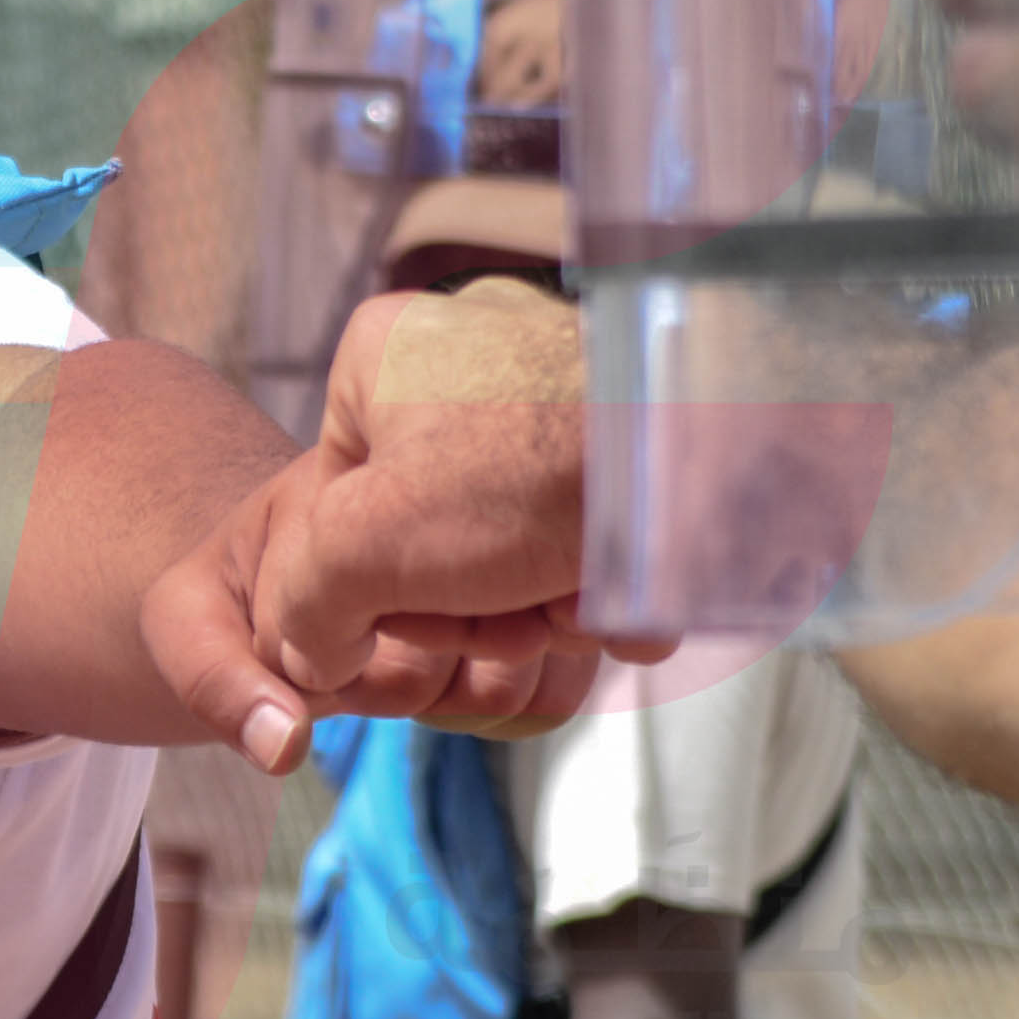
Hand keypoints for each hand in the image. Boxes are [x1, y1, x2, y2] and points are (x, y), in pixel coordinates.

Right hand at [151, 281, 662, 769]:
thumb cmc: (534, 475)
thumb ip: (300, 606)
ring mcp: (545, 419)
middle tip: (501, 610)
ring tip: (566, 598)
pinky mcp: (615, 467)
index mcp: (380, 361)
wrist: (717, 462)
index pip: (318, 516)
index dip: (356, 594)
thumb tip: (311, 658)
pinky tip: (618, 596)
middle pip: (415, 553)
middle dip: (460, 614)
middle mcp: (461, 377)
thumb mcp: (365, 545)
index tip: (399, 616)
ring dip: (528, 621)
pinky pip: (574, 561)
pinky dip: (595, 604)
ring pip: (498, 570)